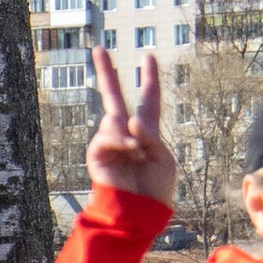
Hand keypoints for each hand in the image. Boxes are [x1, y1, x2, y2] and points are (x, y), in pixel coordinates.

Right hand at [85, 45, 176, 206]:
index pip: (148, 99)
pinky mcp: (98, 154)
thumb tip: (129, 120)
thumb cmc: (155, 190)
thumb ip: (151, 135)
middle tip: (98, 48)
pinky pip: (108, 135)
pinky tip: (131, 153)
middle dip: (106, 72)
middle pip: (113, 96)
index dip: (149, 78)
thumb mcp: (165, 159)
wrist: (139, 213)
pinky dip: (122, 142)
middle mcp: (126, 133)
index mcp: (147, 132)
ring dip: (131, 135)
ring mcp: (110, 142)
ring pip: (115, 118)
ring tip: (139, 155)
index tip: (148, 57)